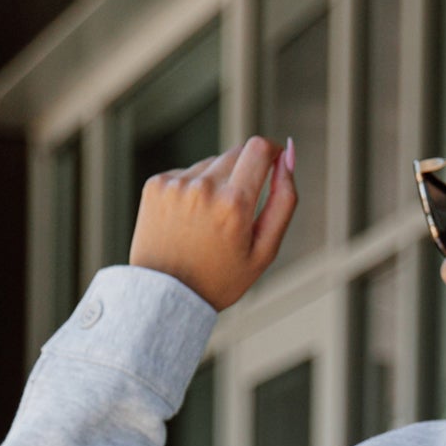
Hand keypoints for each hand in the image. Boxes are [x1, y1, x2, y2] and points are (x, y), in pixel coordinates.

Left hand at [129, 136, 296, 310]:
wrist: (166, 296)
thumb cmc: (220, 279)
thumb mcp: (264, 251)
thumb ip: (284, 201)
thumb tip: (287, 158)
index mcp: (234, 205)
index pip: (260, 149)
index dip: (272, 150)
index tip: (274, 159)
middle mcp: (204, 188)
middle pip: (236, 153)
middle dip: (246, 173)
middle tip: (239, 211)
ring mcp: (177, 184)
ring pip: (211, 164)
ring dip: (217, 184)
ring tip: (209, 224)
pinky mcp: (157, 184)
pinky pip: (186, 174)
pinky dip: (192, 190)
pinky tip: (188, 221)